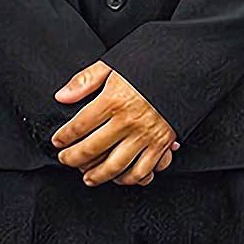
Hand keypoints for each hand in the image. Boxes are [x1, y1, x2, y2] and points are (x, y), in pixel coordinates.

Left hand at [51, 62, 176, 184]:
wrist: (184, 67)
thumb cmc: (150, 64)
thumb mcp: (113, 65)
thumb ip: (86, 80)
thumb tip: (62, 97)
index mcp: (113, 100)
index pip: (79, 126)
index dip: (64, 137)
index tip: (58, 141)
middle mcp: (128, 121)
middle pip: (92, 149)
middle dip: (73, 159)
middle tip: (66, 159)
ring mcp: (146, 135)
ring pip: (115, 166)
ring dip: (98, 176)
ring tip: (88, 177)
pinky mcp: (162, 144)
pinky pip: (143, 170)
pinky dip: (129, 179)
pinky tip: (120, 178)